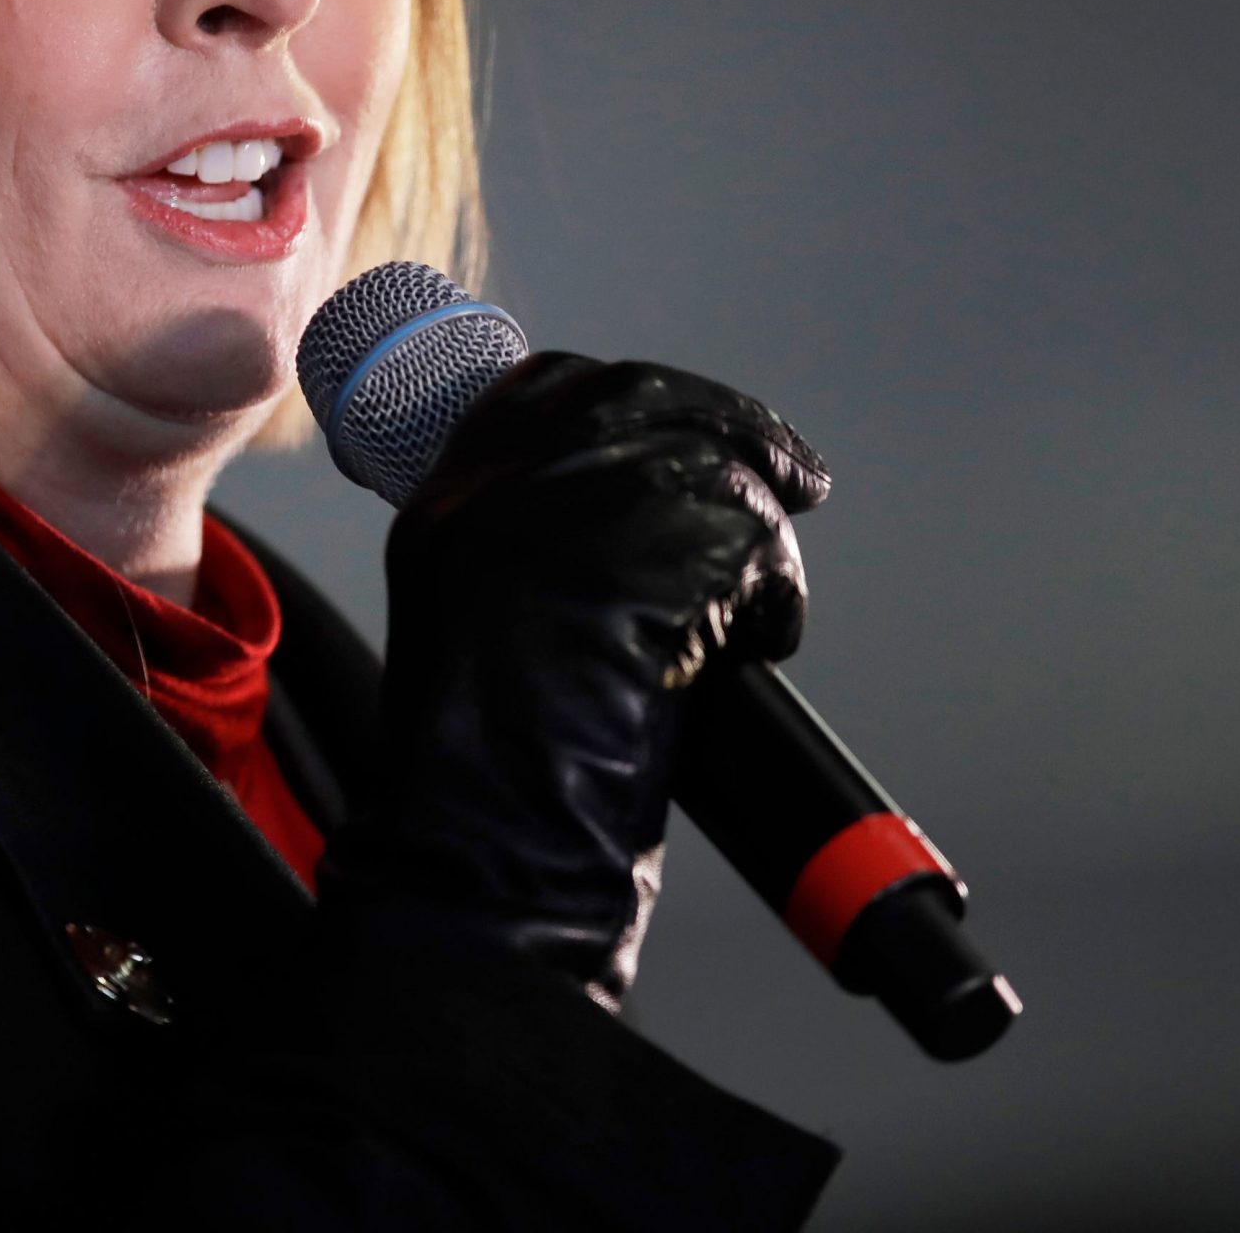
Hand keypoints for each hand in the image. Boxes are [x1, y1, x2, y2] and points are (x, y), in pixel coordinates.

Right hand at [313, 353, 831, 1011]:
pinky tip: (762, 643)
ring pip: (707, 467)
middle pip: (636, 399)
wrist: (480, 852)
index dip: (639, 396)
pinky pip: (751, 540)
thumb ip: (537, 550)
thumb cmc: (486, 777)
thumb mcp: (479, 624)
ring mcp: (564, 518)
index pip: (549, 387)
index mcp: (445, 504)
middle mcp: (492, 491)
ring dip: (758, 537)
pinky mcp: (637, 560)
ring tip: (760, 611)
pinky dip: (775, 596)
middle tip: (794, 471)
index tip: (697, 420)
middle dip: (732, 425)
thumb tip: (642, 506)